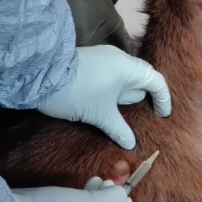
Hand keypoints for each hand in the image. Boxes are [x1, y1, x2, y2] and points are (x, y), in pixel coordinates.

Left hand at [38, 45, 171, 149]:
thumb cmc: (78, 93)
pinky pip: (112, 76)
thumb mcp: (100, 115)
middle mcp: (120, 59)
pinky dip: (116, 89)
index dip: (163, 99)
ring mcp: (104, 58)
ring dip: (129, 93)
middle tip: (147, 114)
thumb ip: (119, 129)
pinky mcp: (90, 61)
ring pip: (125, 77)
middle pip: (142, 77)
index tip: (163, 115)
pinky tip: (110, 103)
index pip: (156, 81)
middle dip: (146, 96)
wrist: (39, 75)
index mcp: (128, 68)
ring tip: (128, 112)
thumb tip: (131, 143)